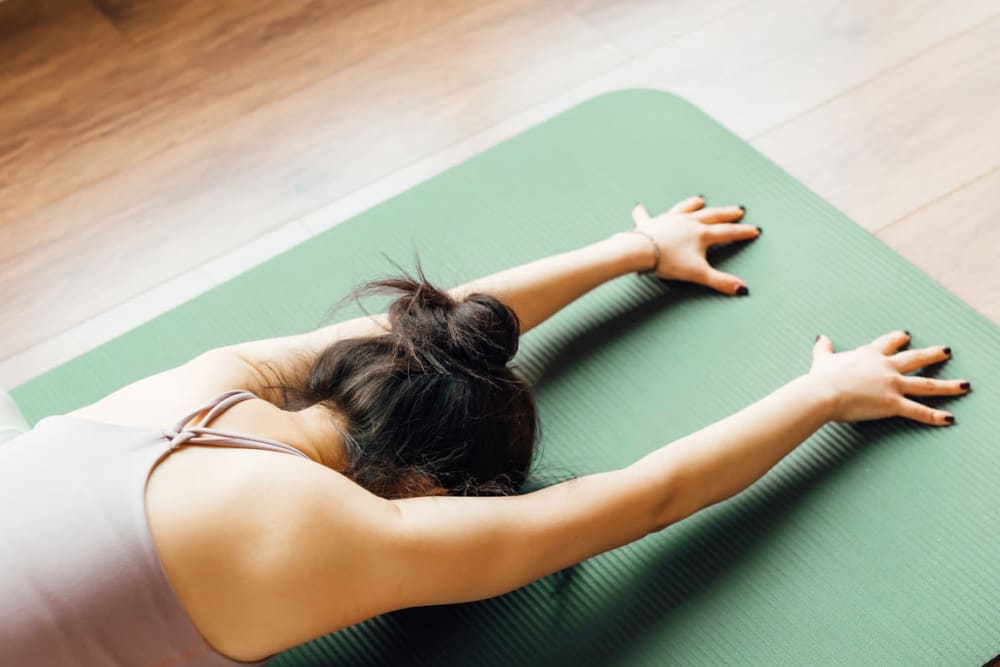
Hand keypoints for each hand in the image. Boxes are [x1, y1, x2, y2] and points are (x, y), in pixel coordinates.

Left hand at [629, 195, 760, 294]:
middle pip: (712, 215)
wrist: (640, 251)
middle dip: (727, 214)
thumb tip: (742, 289)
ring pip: (685, 209)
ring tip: (700, 199)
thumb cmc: (668, 262)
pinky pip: (646, 216)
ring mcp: (669, 220)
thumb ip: (721, 281)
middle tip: (738, 210)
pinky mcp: (650, 223)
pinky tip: (639, 207)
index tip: (755, 230)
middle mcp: (688, 222)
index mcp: (702, 234)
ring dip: (693, 204)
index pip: (728, 232)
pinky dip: (643, 212)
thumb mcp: (698, 274)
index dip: (743, 232)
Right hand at [808, 330, 969, 424]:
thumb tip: (821, 337)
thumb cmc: (822, 377)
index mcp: (869, 355)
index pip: (887, 343)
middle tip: (946, 351)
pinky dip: (935, 416)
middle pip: (914, 358)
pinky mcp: (893, 403)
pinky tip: (950, 418)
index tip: (906, 336)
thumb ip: (824, 348)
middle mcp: (885, 367)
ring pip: (926, 384)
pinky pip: (918, 411)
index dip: (897, 339)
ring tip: (965, 385)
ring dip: (947, 385)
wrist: (824, 392)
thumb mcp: (822, 359)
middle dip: (932, 355)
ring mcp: (892, 385)